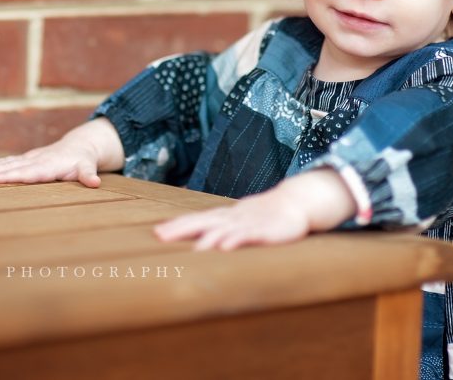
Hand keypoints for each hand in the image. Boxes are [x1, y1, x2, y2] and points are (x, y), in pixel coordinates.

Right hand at [0, 118, 123, 187]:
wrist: (80, 145)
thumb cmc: (83, 160)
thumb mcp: (88, 166)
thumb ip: (89, 175)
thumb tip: (95, 183)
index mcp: (49, 165)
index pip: (28, 172)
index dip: (12, 175)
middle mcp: (36, 160)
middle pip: (12, 167)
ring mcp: (29, 159)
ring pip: (6, 163)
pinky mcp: (25, 159)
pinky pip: (6, 162)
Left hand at [153, 189, 312, 250]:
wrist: (295, 203)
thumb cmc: (264, 215)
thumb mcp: (240, 220)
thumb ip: (221, 228)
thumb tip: (201, 240)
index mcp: (225, 216)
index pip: (197, 218)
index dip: (178, 225)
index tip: (157, 232)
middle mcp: (232, 217)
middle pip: (203, 221)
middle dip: (182, 229)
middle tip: (161, 236)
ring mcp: (248, 222)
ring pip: (223, 229)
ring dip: (207, 238)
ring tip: (192, 249)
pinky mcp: (264, 230)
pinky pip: (247, 235)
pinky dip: (235, 239)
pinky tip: (224, 247)